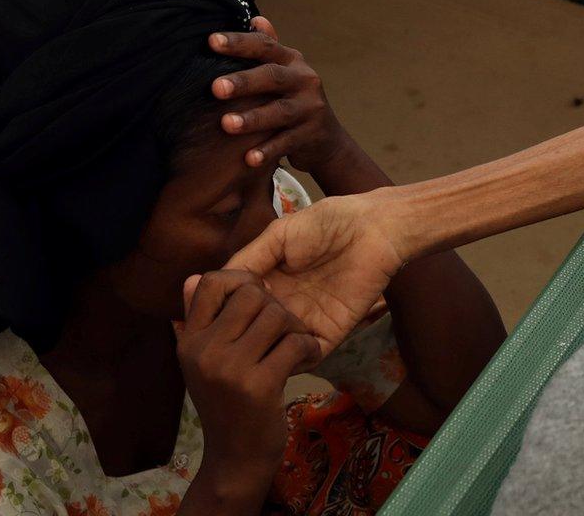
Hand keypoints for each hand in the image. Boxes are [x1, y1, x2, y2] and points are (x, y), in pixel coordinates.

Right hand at [174, 271, 319, 503]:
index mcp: (189, 341)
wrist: (236, 460)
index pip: (209, 282)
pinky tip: (308, 359)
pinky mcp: (258, 386)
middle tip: (283, 328)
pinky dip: (309, 348)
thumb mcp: (204, 365)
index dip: (240, 279)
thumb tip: (193, 277)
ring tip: (297, 346)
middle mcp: (203, 351)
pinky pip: (295, 342)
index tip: (259, 298)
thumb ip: (203, 323)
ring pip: (276, 315)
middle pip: (251, 293)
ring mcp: (229, 369)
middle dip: (276, 305)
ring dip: (296, 328)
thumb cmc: (227, 407)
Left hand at [208, 19, 353, 172]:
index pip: (264, 47)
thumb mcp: (286, 71)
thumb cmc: (294, 100)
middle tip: (214, 88)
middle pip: (272, 77)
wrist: (327, 139)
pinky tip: (247, 159)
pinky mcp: (312, 135)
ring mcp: (311, 108)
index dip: (239, 43)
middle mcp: (305, 80)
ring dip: (252, 118)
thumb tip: (255, 18)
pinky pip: (286, 143)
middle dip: (243, 82)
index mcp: (292, 61)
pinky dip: (267, 151)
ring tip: (225, 124)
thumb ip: (270, 47)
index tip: (211, 41)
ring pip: (280, 112)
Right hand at [215, 191, 407, 357]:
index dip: (226, 311)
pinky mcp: (331, 332)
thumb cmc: (326, 223)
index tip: (216, 309)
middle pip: (255, 332)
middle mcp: (285, 304)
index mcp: (270, 281)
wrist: (373, 228)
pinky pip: (308, 357)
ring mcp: (307, 321)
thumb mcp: (277, 236)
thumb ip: (247, 259)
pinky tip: (282, 345)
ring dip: (267, 346)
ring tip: (262, 332)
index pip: (239, 307)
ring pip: (277, 349)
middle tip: (242, 322)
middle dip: (243, 334)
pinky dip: (293, 358)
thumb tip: (210, 282)